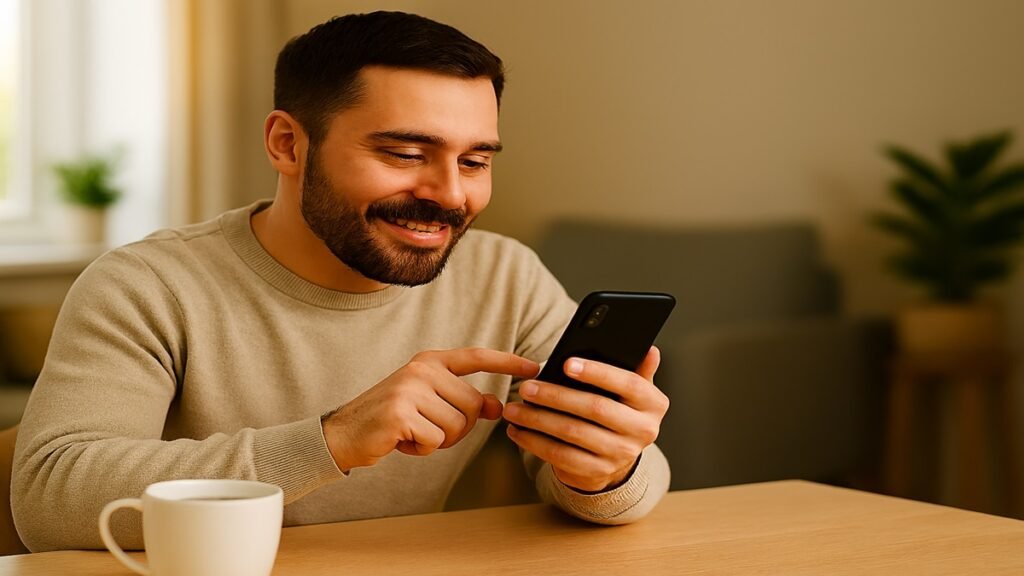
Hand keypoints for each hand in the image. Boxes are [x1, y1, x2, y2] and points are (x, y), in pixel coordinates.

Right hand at [322, 348, 539, 471]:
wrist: (343, 434)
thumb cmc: (391, 419)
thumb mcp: (428, 402)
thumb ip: (461, 399)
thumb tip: (496, 406)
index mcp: (430, 361)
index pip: (477, 357)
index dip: (508, 362)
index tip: (535, 366)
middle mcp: (422, 369)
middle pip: (472, 405)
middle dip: (457, 427)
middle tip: (426, 428)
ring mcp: (411, 389)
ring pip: (457, 426)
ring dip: (439, 440)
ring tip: (413, 432)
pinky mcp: (401, 413)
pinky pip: (437, 440)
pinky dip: (423, 449)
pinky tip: (402, 441)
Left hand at [502, 346, 667, 492]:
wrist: (617, 456)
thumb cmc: (619, 410)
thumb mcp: (632, 390)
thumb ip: (637, 369)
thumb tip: (649, 349)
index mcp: (653, 404)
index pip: (629, 384)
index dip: (597, 372)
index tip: (567, 364)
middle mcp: (643, 431)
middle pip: (595, 408)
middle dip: (556, 396)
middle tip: (527, 387)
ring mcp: (620, 454)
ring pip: (573, 432)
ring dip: (538, 419)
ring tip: (514, 408)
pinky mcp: (597, 472)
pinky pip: (561, 456)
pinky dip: (535, 442)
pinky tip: (518, 431)